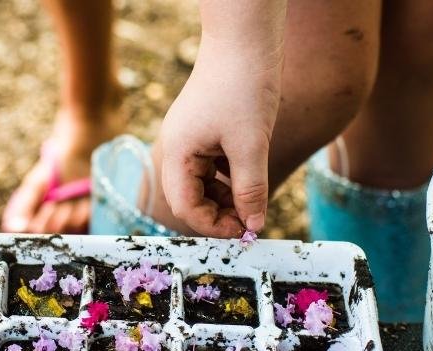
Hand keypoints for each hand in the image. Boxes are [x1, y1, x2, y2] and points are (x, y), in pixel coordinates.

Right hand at [158, 45, 282, 237]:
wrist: (245, 38)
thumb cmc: (242, 85)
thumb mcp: (251, 145)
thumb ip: (250, 189)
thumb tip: (253, 224)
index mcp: (178, 152)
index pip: (185, 206)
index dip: (213, 225)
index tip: (244, 230)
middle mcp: (178, 147)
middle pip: (190, 197)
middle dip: (218, 213)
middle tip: (250, 220)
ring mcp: (191, 138)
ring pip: (204, 183)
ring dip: (226, 197)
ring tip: (254, 201)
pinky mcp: (206, 129)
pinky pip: (213, 165)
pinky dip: (230, 177)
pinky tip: (251, 177)